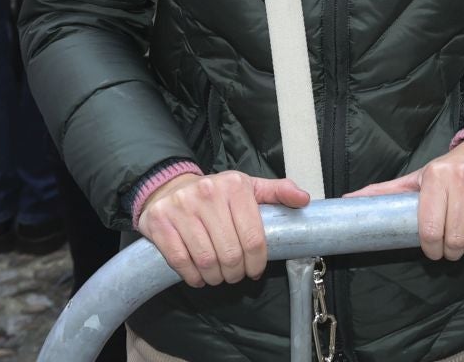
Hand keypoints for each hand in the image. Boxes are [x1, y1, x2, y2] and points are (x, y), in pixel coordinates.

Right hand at [135, 171, 310, 287]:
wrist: (170, 187)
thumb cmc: (216, 193)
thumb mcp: (248, 187)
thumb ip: (277, 192)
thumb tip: (303, 200)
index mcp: (234, 185)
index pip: (253, 237)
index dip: (257, 262)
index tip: (255, 270)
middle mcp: (207, 193)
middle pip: (230, 253)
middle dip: (235, 272)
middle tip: (235, 275)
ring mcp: (181, 208)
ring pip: (205, 260)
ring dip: (215, 277)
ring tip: (218, 276)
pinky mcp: (160, 223)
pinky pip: (180, 261)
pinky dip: (192, 276)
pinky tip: (199, 276)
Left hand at [347, 139, 463, 260]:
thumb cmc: (449, 169)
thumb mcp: (418, 178)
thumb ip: (385, 193)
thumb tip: (347, 202)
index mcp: (436, 176)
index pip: (431, 230)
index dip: (432, 249)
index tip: (434, 250)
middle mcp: (463, 176)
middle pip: (456, 237)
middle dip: (453, 252)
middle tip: (453, 249)